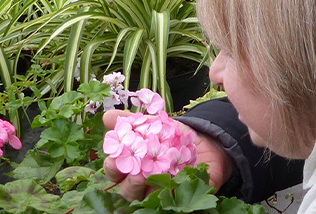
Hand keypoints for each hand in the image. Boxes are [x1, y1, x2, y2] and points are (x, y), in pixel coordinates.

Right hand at [102, 109, 233, 200]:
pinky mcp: (178, 196)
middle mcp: (143, 182)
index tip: (114, 158)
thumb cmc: (175, 136)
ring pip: (142, 199)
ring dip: (140, 190)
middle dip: (124, 181)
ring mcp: (159, 192)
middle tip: (130, 170)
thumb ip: (133, 121)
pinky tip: (167, 184)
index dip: (112, 166)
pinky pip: (168, 200)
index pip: (115, 171)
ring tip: (142, 177)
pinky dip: (165, 192)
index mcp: (133, 165)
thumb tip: (106, 116)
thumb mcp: (156, 123)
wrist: (209, 142)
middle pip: (124, 190)